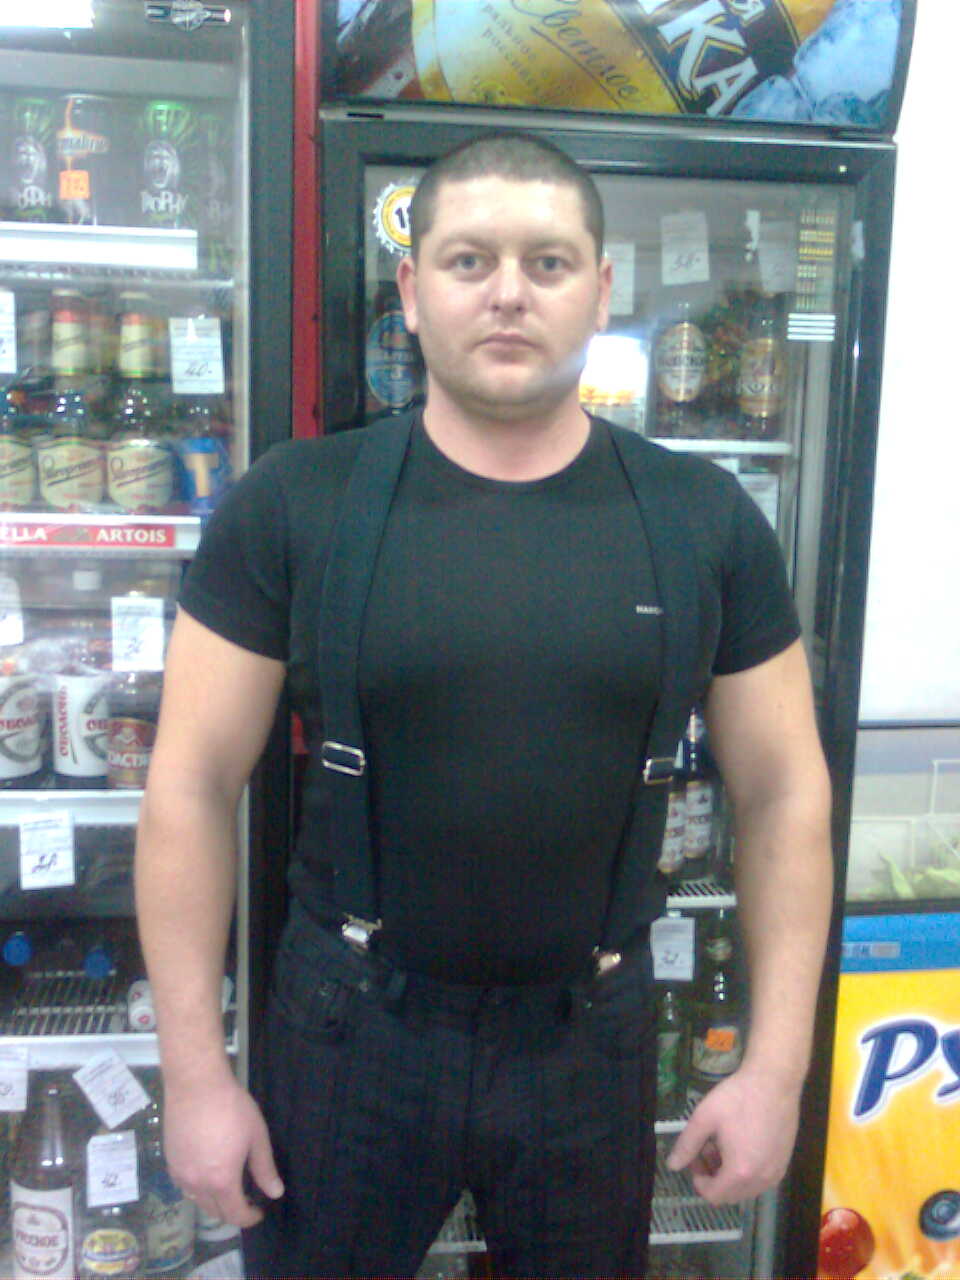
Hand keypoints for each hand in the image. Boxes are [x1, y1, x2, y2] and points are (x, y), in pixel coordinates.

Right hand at [163, 1072, 283, 1226]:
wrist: (196, 1085)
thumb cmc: (232, 1108)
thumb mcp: (256, 1136)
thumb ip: (264, 1169)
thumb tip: (275, 1193)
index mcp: (221, 1180)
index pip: (235, 1214)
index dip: (249, 1218)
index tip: (259, 1212)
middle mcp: (197, 1184)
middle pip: (214, 1213)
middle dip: (232, 1212)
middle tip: (246, 1200)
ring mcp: (180, 1174)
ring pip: (197, 1201)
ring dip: (214, 1202)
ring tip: (227, 1187)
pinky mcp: (169, 1162)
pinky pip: (184, 1186)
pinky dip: (198, 1189)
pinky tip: (207, 1173)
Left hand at [665, 1065, 800, 1203]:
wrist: (774, 1082)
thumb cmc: (737, 1098)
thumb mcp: (704, 1118)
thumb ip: (687, 1145)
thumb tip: (672, 1165)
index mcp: (740, 1172)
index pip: (713, 1195)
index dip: (699, 1180)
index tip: (695, 1157)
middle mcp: (761, 1180)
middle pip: (730, 1195)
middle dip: (713, 1177)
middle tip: (707, 1149)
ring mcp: (776, 1173)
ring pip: (746, 1189)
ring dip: (730, 1175)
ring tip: (723, 1144)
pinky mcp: (784, 1164)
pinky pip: (760, 1180)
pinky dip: (747, 1171)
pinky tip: (742, 1144)